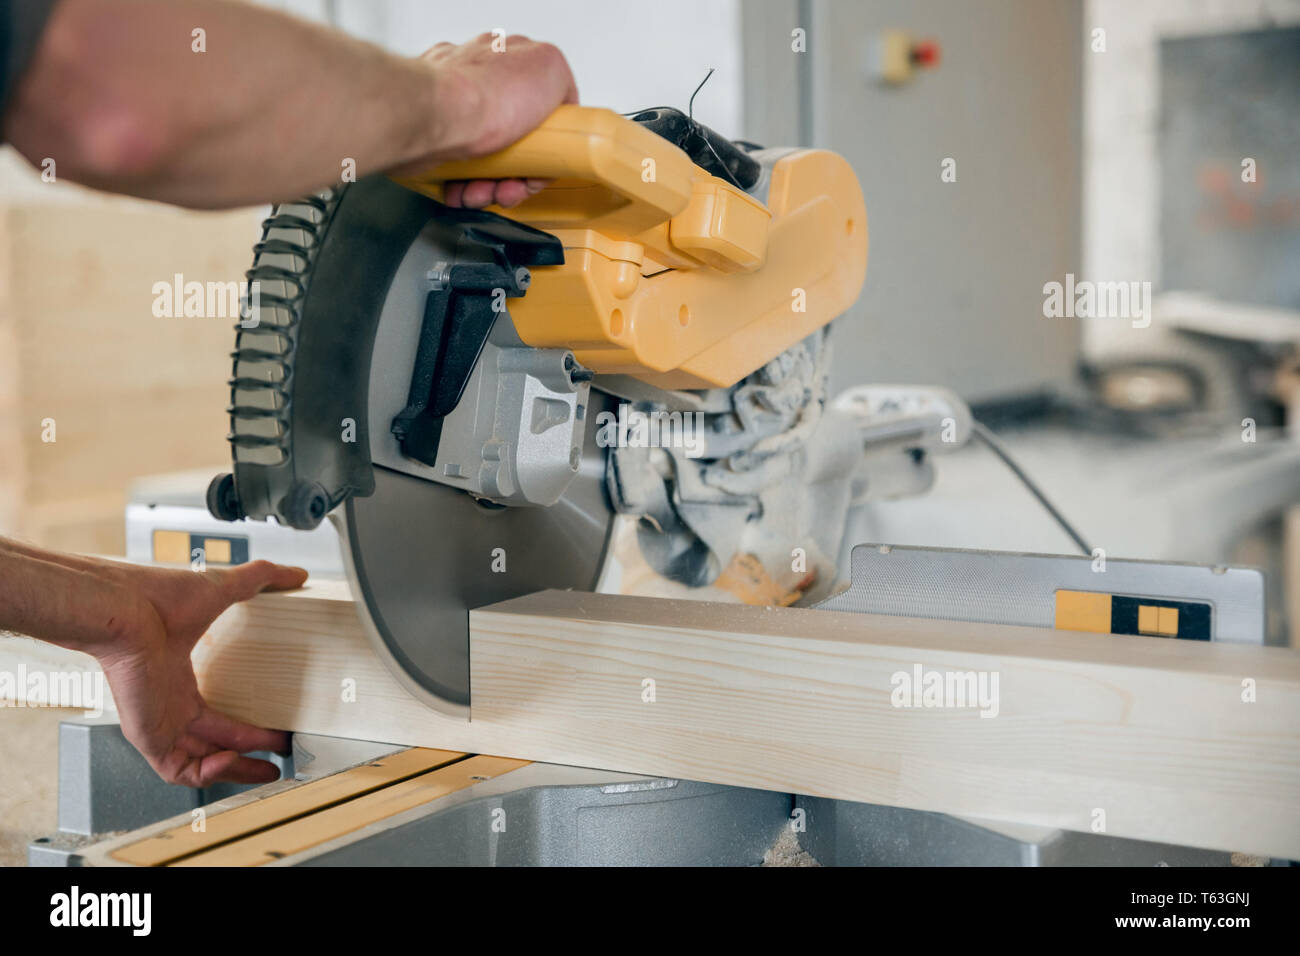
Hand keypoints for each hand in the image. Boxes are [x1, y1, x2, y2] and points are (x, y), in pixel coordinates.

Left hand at [93, 560, 307, 786]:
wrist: (124, 611)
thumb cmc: (159, 598)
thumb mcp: (223, 588)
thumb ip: (261, 578)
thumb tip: (296, 573)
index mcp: (179, 679)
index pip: (215, 714)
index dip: (247, 726)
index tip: (277, 728)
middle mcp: (168, 704)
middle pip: (214, 742)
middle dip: (251, 751)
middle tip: (283, 749)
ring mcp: (158, 723)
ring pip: (201, 762)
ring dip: (237, 769)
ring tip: (267, 768)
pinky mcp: (149, 737)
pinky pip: (180, 771)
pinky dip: (209, 774)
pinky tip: (234, 759)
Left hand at [413, 33, 577, 208]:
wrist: (432, 119)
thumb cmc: (482, 96)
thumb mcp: (552, 70)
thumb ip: (561, 80)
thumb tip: (563, 97)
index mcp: (506, 59)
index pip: (541, 107)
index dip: (548, 143)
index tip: (544, 164)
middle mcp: (477, 80)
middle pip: (513, 139)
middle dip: (516, 172)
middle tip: (513, 186)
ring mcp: (453, 107)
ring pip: (485, 159)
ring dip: (490, 185)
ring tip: (483, 193)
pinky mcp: (432, 134)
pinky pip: (455, 169)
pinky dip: (462, 186)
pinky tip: (463, 189)